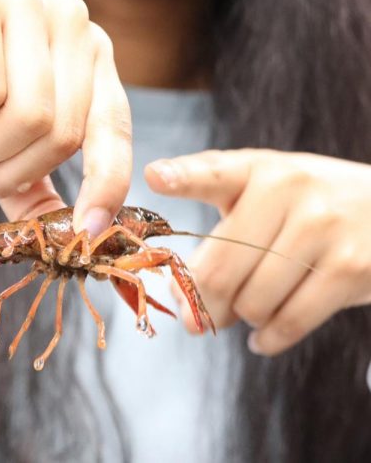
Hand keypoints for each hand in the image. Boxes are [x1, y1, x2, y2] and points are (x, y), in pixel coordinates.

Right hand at [0, 0, 130, 230]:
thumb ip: (29, 182)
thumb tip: (67, 235)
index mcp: (89, 54)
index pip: (114, 126)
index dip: (107, 183)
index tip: (89, 232)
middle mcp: (71, 21)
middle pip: (63, 132)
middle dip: (7, 172)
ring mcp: (28, 2)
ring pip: (29, 116)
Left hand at [145, 149, 370, 354]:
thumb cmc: (312, 203)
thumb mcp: (269, 189)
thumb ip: (222, 231)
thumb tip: (187, 307)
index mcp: (259, 168)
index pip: (213, 171)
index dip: (182, 176)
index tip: (155, 177)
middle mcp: (289, 190)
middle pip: (219, 268)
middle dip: (203, 301)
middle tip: (200, 312)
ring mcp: (322, 228)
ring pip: (252, 301)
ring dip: (244, 316)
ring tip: (252, 304)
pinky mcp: (350, 268)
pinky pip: (290, 321)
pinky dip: (269, 338)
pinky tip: (263, 334)